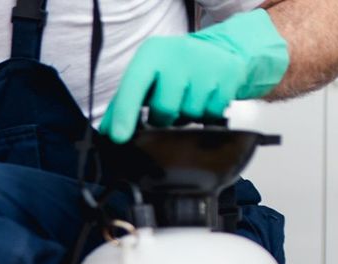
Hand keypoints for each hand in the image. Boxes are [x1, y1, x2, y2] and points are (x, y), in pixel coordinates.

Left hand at [100, 9, 288, 143]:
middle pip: (164, 109)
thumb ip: (123, 104)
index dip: (125, 114)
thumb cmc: (171, 69)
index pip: (133, 87)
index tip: (119, 137)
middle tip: (168, 106)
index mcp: (151, 54)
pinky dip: (207, 114)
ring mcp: (207, 64)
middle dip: (164, 118)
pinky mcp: (229, 75)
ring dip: (187, 116)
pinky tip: (205, 98)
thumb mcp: (145, 76)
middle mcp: (179, 55)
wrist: (218, 50)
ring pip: (190, 114)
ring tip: (188, 98)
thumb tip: (108, 132)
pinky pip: (212, 113)